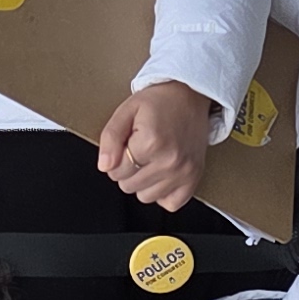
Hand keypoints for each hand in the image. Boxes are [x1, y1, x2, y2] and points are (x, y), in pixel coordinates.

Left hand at [95, 80, 215, 209]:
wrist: (190, 96)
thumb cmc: (159, 102)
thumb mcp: (126, 111)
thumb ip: (110, 138)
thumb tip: (105, 165)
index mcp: (151, 142)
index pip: (116, 171)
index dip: (116, 158)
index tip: (128, 144)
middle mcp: (170, 160)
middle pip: (129, 186)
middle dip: (128, 169)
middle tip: (141, 149)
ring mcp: (184, 172)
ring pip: (146, 197)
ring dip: (144, 182)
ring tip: (152, 159)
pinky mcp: (194, 179)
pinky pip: (169, 204)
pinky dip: (163, 192)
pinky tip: (163, 173)